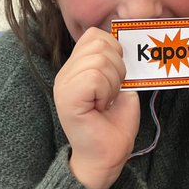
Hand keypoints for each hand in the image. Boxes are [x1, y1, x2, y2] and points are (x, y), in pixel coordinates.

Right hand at [53, 28, 140, 188]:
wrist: (108, 153)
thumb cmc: (115, 120)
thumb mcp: (119, 81)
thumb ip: (115, 60)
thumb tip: (125, 39)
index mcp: (76, 67)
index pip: (95, 35)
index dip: (114, 51)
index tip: (115, 77)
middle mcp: (65, 74)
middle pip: (99, 43)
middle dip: (117, 66)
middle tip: (111, 92)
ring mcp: (64, 85)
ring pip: (99, 60)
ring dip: (113, 81)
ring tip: (106, 101)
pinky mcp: (67, 98)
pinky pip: (94, 77)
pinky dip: (107, 91)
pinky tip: (102, 107)